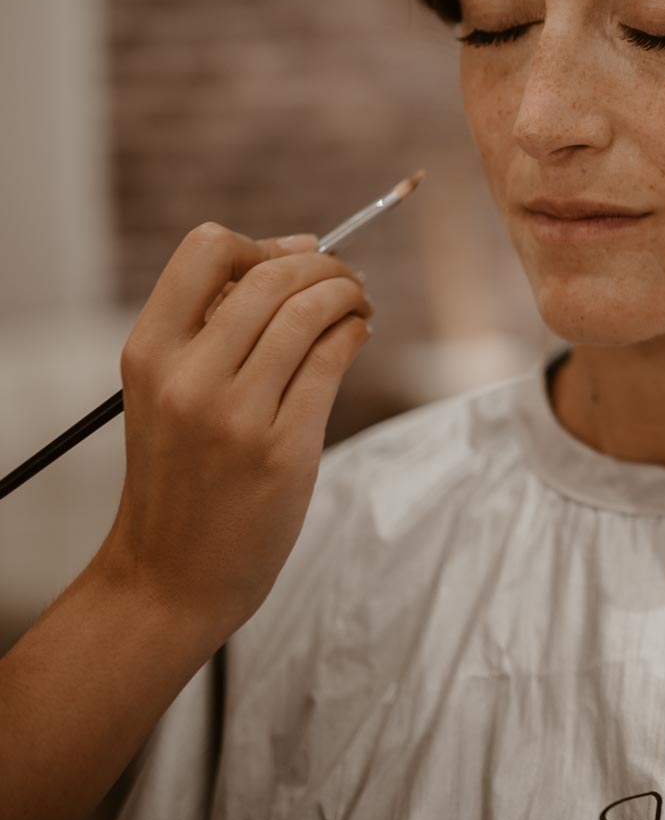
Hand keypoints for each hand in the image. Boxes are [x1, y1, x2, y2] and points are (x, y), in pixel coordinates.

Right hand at [90, 222, 375, 639]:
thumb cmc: (182, 475)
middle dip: (324, 265)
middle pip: (273, 275)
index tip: (294, 258)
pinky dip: (357, 331)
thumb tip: (299, 249)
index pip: (206, 251)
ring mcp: (234, 415)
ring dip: (349, 294)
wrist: (171, 576)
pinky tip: (360, 334)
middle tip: (346, 279)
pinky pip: (334, 359)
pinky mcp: (283, 448)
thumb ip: (213, 328)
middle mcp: (187, 377)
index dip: (261, 243)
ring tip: (360, 304)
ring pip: (310, 311)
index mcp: (149, 353)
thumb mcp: (167, 392)